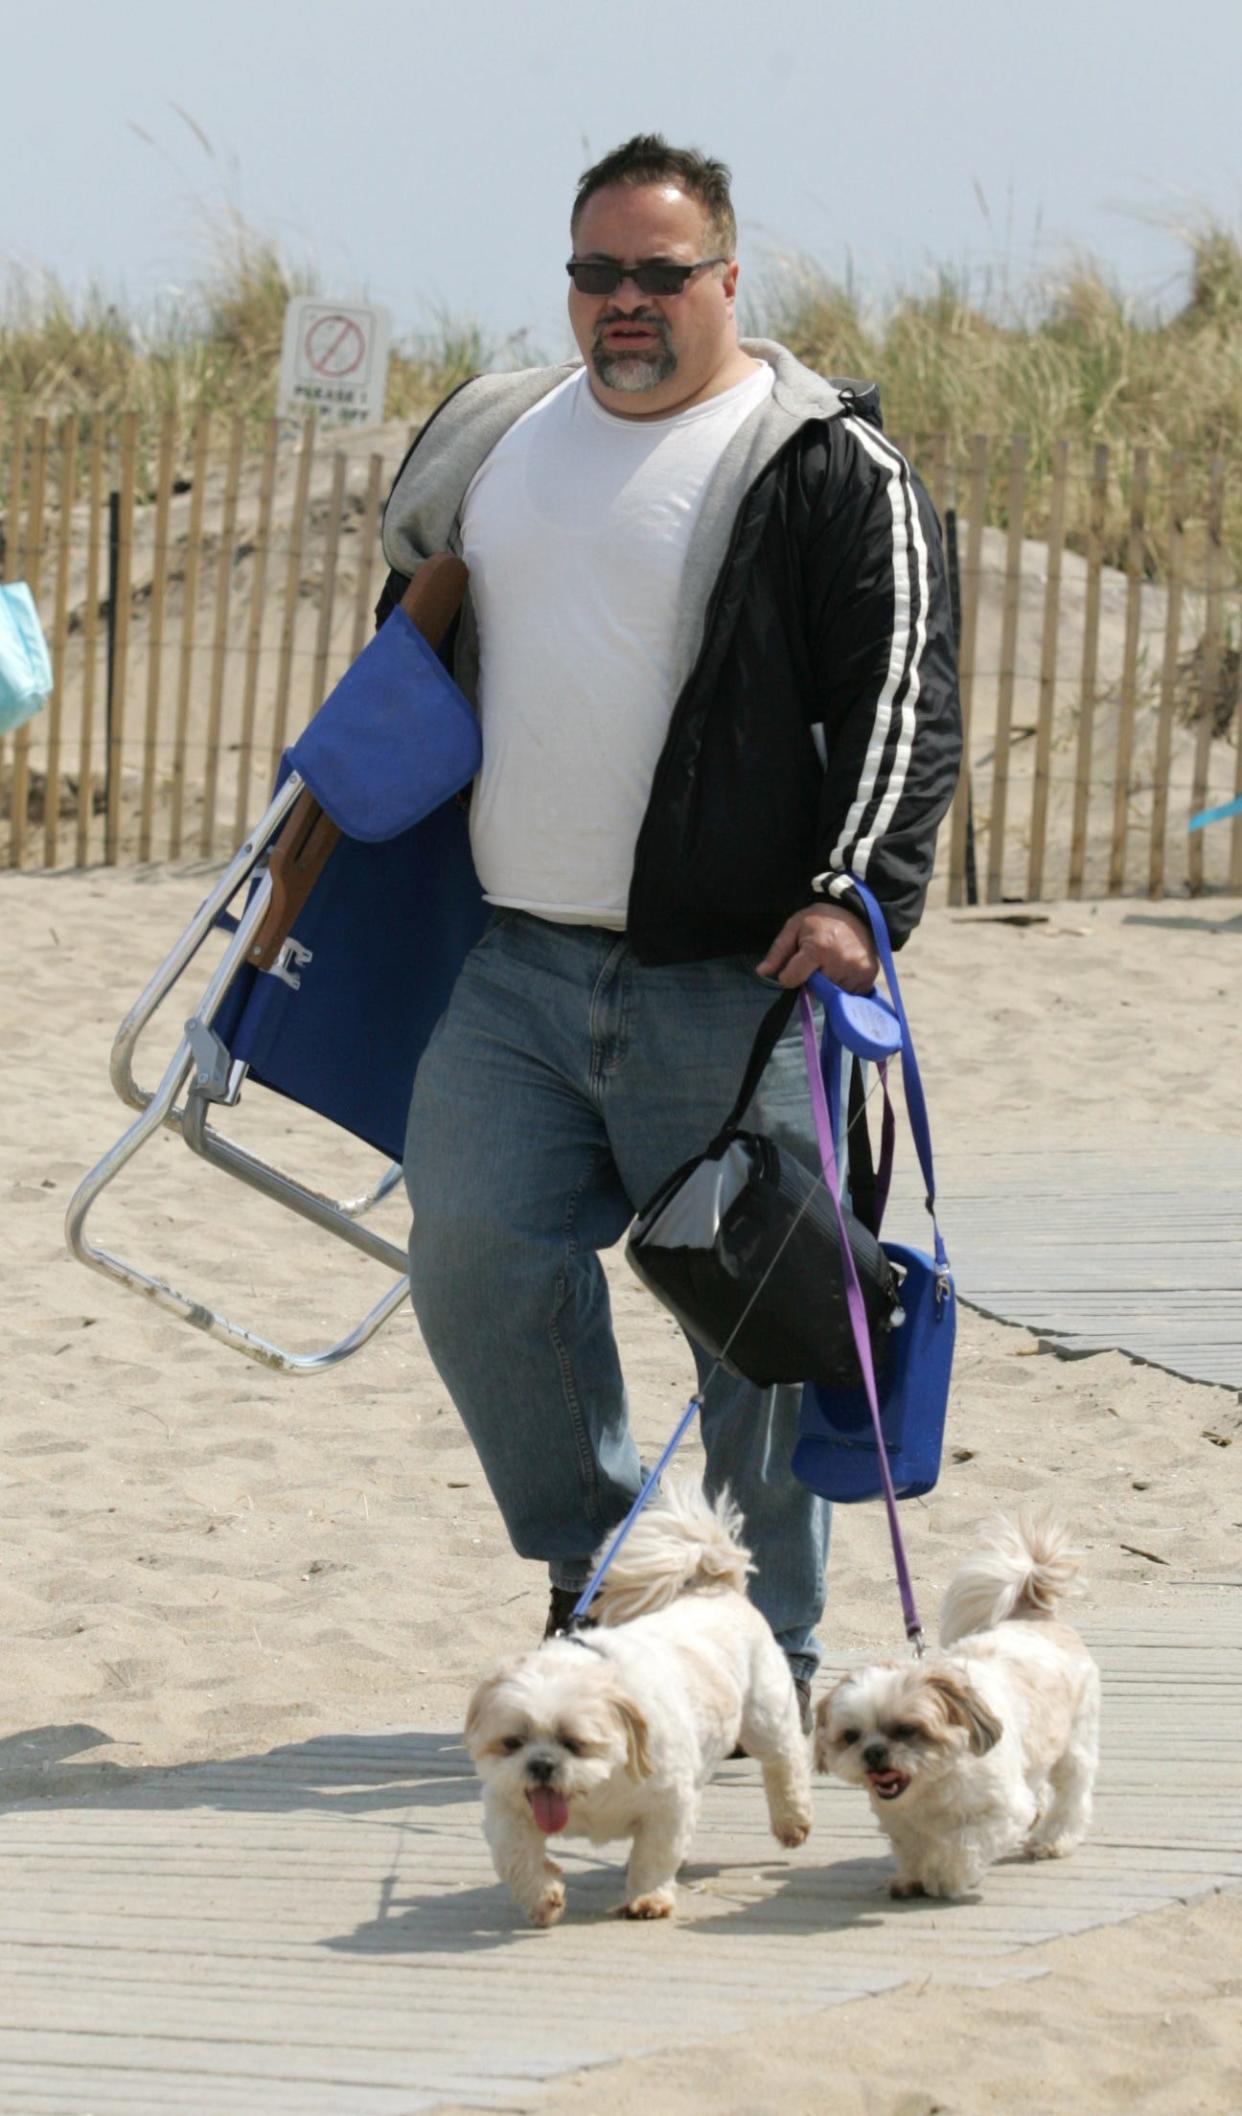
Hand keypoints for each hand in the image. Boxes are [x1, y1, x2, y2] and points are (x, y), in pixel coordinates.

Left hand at [756, 903, 878, 992]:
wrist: (858, 913)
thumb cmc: (822, 920)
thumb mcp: (795, 927)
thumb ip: (778, 951)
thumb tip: (762, 972)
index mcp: (818, 949)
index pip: (792, 979)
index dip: (788, 975)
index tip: (794, 967)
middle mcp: (838, 963)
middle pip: (813, 989)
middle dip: (811, 980)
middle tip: (818, 961)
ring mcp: (856, 972)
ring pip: (831, 994)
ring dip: (828, 985)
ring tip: (833, 964)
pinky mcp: (869, 978)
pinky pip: (850, 994)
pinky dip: (844, 986)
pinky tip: (845, 970)